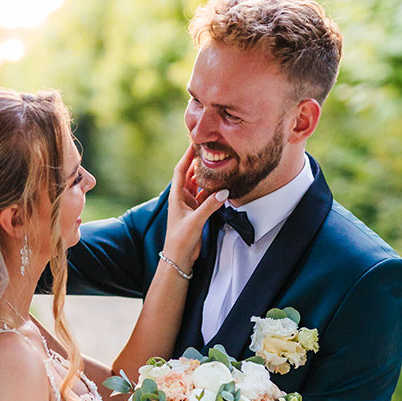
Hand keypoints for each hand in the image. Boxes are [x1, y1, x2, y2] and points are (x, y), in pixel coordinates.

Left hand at [163, 144, 227, 270]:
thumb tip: (224, 192)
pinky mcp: (197, 212)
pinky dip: (213, 191)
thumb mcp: (195, 221)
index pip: (181, 170)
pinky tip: (222, 185)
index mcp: (177, 196)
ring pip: (200, 185)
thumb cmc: (180, 239)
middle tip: (211, 151)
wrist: (179, 257)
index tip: (194, 143)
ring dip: (207, 177)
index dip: (187, 156)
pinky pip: (206, 197)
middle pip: (191, 175)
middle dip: (199, 163)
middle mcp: (182, 198)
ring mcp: (190, 205)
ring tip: (218, 164)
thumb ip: (210, 206)